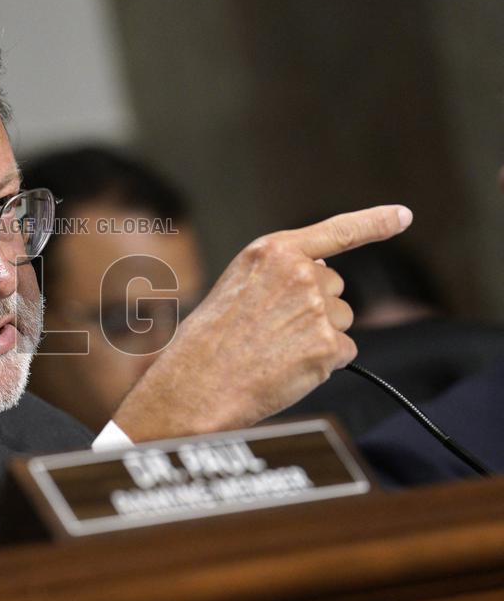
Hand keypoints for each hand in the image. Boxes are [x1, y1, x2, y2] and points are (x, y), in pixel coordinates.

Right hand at [113, 205, 412, 440]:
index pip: (337, 231)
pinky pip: (344, 352)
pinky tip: (288, 368)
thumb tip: (323, 277)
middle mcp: (299, 273)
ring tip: (275, 351)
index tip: (402, 216)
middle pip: (335, 289)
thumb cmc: (209, 340)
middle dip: (315, 308)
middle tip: (272, 330)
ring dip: (319, 338)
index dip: (375, 222)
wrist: (197, 383)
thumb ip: (279, 273)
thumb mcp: (237, 285)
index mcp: (273, 251)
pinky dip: (323, 364)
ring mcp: (316, 309)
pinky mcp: (327, 346)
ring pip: (341, 322)